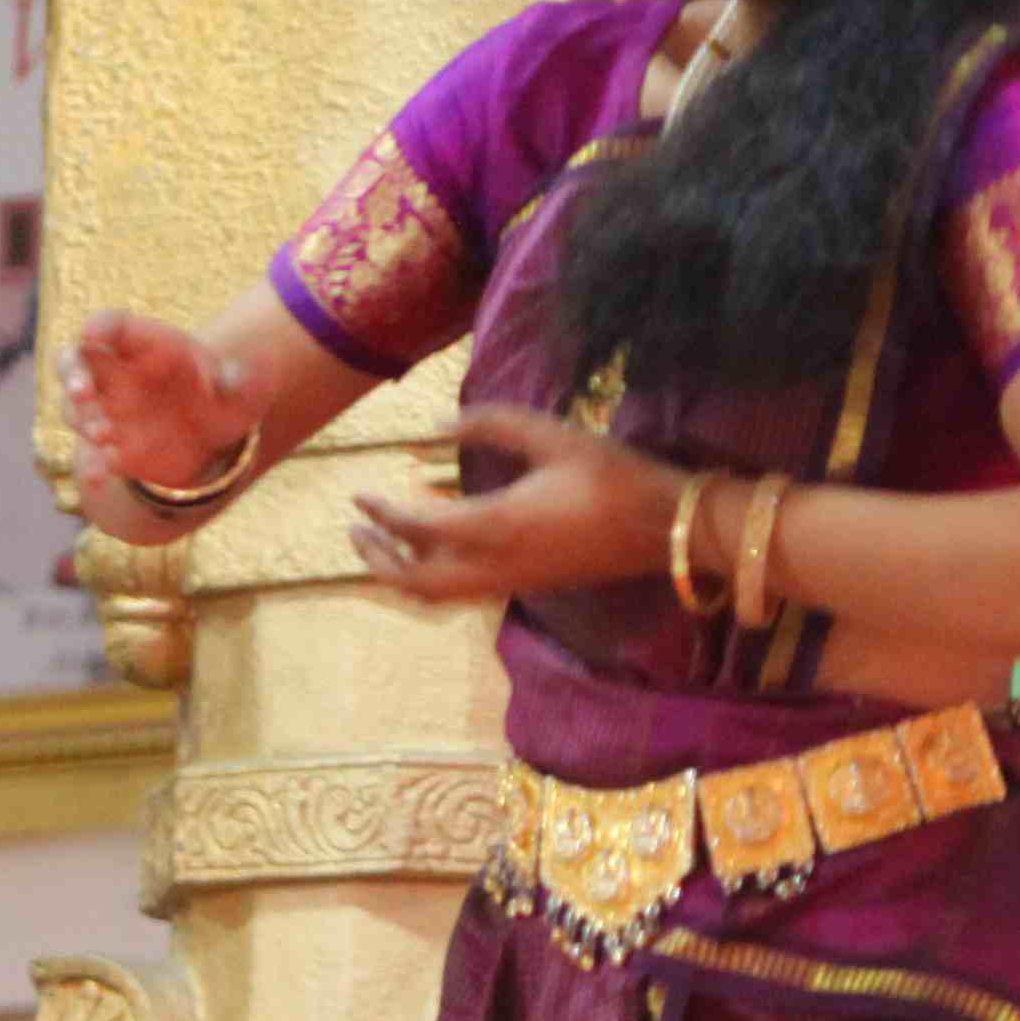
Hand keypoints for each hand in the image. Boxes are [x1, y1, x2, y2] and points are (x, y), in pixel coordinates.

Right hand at [62, 311, 255, 499]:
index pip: (114, 326)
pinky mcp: (111, 448)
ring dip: (83, 421)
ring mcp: (108, 411)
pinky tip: (102, 478)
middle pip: (75, 361)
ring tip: (105, 435)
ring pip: (75, 409)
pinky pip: (91, 457)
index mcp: (147, 345)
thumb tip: (229, 382)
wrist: (217, 435)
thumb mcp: (243, 385)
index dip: (100, 327)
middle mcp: (118, 375)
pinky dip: (92, 467)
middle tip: (80, 391)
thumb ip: (235, 381)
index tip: (92, 332)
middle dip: (71, 372)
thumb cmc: (226, 394)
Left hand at [352, 406, 673, 606]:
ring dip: (402, 574)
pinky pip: (462, 592)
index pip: (419, 529)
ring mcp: (511, 582)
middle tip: (353, 531)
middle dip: (378, 559)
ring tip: (380, 547)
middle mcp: (496, 565)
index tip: (360, 494)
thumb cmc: (612, 476)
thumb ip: (490, 425)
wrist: (666, 529)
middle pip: (417, 582)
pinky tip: (434, 545)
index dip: (382, 513)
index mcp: (498, 526)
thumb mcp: (552, 436)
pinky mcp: (525, 586)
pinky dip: (433, 576)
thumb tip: (436, 425)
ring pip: (438, 596)